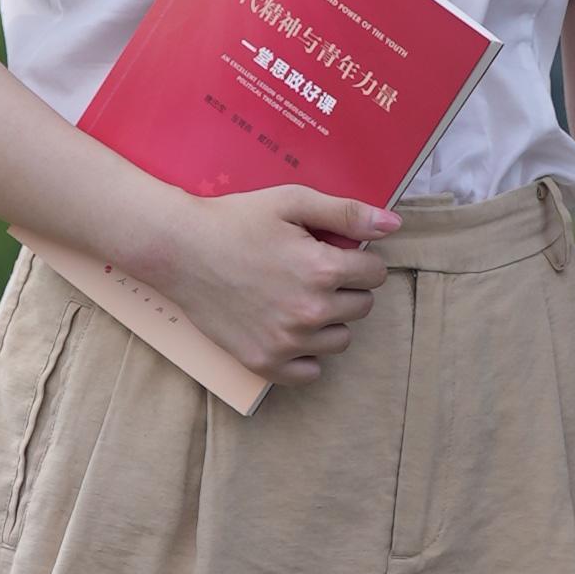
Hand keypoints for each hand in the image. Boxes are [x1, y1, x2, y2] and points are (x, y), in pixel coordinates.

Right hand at [160, 185, 397, 387]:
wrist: (180, 249)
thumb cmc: (236, 220)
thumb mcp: (292, 202)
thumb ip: (347, 213)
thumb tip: (394, 225)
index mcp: (322, 269)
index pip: (375, 273)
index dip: (359, 258)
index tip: (336, 251)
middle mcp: (310, 311)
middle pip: (362, 306)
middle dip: (347, 287)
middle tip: (313, 271)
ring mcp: (286, 342)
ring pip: (341, 339)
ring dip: (330, 320)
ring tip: (300, 297)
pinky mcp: (263, 362)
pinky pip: (311, 372)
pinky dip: (307, 354)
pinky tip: (290, 329)